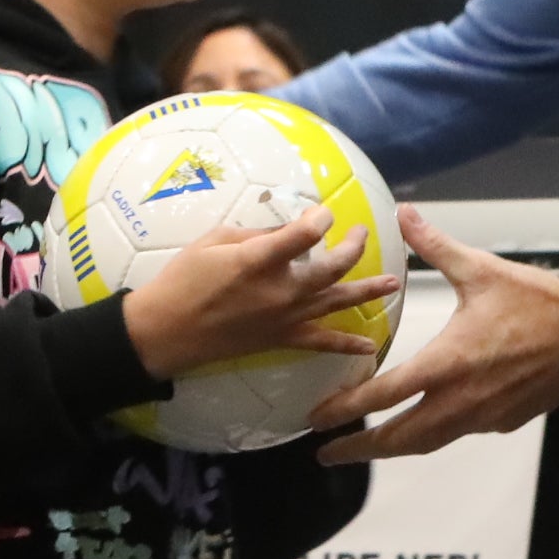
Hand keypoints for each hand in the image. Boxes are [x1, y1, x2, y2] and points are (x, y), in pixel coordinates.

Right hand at [121, 203, 401, 380]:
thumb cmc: (183, 279)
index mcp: (258, 261)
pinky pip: (321, 343)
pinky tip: (370, 346)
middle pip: (332, 268)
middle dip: (353, 247)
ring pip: (335, 302)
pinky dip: (347, 345)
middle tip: (361, 233)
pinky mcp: (281, 339)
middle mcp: (279, 291)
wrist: (167, 331)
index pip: (304, 234)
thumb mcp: (214, 241)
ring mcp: (284, 318)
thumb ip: (257, 235)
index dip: (321, 219)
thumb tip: (290, 231)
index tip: (324, 212)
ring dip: (366, 292)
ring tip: (392, 282)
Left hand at [310, 206, 558, 461]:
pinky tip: (431, 420)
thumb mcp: (481, 270)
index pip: (382, 397)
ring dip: (395, 446)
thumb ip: (434, 247)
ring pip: (428, 442)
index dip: (344, 411)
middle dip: (358, 449)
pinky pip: (461, 432)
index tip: (316, 421)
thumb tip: (404, 214)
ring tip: (369, 447)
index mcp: (446, 364)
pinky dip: (436, 431)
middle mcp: (460, 400)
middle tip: (327, 453)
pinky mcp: (504, 421)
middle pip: (398, 438)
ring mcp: (483, 417)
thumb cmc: (540, 302)